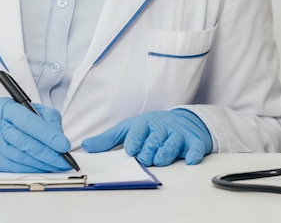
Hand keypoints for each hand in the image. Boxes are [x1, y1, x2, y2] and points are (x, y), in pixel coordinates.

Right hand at [0, 97, 72, 171]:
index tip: (64, 144)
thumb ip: (43, 117)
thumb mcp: (24, 107)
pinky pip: (17, 168)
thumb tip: (59, 135)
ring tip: (57, 164)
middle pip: (26, 142)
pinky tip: (43, 168)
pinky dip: (32, 169)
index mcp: (7, 108)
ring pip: (22, 158)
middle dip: (49, 153)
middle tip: (64, 159)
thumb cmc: (6, 117)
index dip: (48, 135)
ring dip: (42, 164)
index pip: (30, 122)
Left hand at [81, 109, 211, 165]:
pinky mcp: (193, 142)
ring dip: (167, 152)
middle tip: (146, 157)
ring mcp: (178, 135)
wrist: (182, 121)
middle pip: (154, 140)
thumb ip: (108, 139)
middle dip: (150, 150)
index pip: (138, 132)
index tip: (131, 150)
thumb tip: (85, 146)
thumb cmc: (151, 128)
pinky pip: (195, 148)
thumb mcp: (128, 129)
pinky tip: (191, 159)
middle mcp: (161, 128)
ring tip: (161, 159)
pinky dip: (194, 153)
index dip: (135, 141)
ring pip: (172, 144)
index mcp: (144, 124)